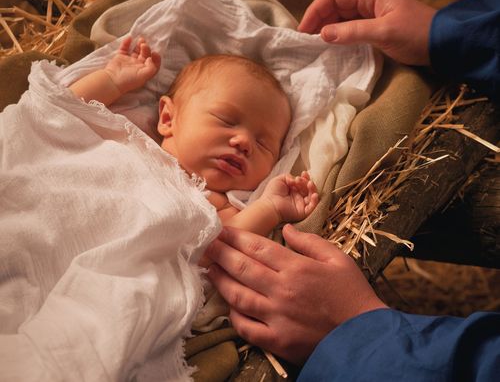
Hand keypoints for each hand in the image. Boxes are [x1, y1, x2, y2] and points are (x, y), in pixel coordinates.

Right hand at [104, 36, 160, 93]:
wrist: (112, 80)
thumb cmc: (128, 80)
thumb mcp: (143, 76)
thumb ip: (151, 68)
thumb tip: (151, 58)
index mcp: (144, 71)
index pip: (153, 63)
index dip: (156, 58)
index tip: (154, 53)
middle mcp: (138, 66)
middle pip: (145, 55)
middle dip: (146, 49)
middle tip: (144, 45)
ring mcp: (129, 61)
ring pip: (136, 50)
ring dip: (139, 44)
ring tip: (141, 40)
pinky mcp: (120, 57)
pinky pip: (125, 48)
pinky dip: (127, 42)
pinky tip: (129, 38)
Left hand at [206, 224, 386, 362]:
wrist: (365, 337)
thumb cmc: (352, 293)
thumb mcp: (337, 258)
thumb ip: (310, 241)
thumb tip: (286, 229)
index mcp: (296, 267)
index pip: (258, 247)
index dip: (236, 237)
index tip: (221, 230)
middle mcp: (282, 289)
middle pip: (243, 267)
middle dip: (221, 253)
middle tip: (205, 244)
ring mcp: (277, 317)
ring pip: (239, 296)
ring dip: (220, 280)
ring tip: (208, 269)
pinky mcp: (277, 340)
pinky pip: (247, 327)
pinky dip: (234, 316)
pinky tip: (227, 304)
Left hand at [261, 171, 318, 222]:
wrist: (269, 205)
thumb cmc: (272, 193)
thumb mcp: (280, 180)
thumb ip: (289, 176)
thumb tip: (296, 178)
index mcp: (293, 190)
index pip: (303, 183)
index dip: (305, 178)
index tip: (303, 173)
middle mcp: (298, 197)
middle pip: (308, 189)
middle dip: (307, 182)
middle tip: (300, 180)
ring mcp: (301, 205)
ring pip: (312, 196)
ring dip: (313, 189)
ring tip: (310, 184)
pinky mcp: (303, 212)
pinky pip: (312, 207)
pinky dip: (315, 201)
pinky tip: (314, 195)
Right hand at [298, 0, 436, 65]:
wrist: (445, 45)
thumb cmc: (417, 34)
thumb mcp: (384, 32)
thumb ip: (352, 32)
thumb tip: (323, 34)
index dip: (316, 10)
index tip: (304, 30)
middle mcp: (369, 1)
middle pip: (335, 6)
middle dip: (318, 20)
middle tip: (306, 41)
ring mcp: (373, 15)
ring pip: (341, 18)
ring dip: (327, 29)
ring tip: (315, 45)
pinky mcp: (376, 28)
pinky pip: (350, 29)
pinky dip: (339, 36)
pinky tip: (332, 47)